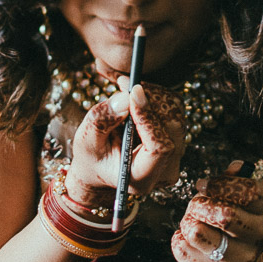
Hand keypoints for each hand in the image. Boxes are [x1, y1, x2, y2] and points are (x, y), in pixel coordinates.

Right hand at [63, 80, 185, 207]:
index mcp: (143, 178)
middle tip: (124, 83)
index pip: (159, 147)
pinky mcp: (175, 137)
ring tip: (125, 86)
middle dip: (150, 99)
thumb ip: (100, 121)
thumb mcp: (86, 141)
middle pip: (173, 126)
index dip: (149, 118)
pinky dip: (155, 95)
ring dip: (152, 94)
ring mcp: (175, 155)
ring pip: (176, 113)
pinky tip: (134, 92)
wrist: (102, 167)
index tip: (132, 94)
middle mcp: (166, 169)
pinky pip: (174, 109)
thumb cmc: (93, 158)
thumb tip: (124, 98)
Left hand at [172, 163, 262, 261]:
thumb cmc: (237, 224)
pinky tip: (192, 240)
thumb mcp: (242, 200)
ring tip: (194, 222)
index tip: (203, 185)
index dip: (220, 185)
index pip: (248, 192)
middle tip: (195, 205)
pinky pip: (181, 246)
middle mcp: (255, 237)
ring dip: (187, 221)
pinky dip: (180, 237)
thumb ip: (236, 181)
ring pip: (197, 232)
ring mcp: (234, 258)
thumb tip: (236, 167)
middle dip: (199, 204)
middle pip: (224, 214)